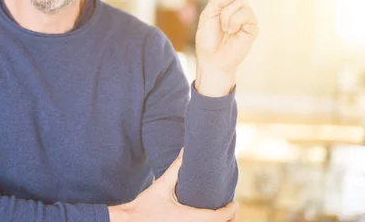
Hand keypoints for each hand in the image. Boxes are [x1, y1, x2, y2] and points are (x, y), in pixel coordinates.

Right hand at [108, 150, 238, 221]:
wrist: (130, 221)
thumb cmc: (145, 206)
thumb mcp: (162, 185)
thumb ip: (175, 168)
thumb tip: (184, 150)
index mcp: (191, 218)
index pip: (219, 217)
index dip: (230, 210)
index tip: (234, 202)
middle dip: (228, 218)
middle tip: (231, 207)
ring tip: (221, 212)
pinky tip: (204, 217)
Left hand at [195, 0, 267, 96]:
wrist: (213, 61)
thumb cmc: (208, 40)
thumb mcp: (206, 15)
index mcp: (221, 0)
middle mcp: (236, 3)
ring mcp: (246, 13)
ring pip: (237, 2)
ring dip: (226, 16)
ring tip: (224, 29)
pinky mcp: (253, 24)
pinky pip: (242, 14)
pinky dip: (233, 23)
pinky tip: (232, 33)